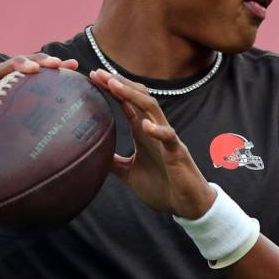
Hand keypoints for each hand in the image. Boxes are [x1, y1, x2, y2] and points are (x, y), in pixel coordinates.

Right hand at [0, 54, 77, 179]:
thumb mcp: (7, 142)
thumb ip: (27, 138)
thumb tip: (62, 151)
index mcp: (7, 92)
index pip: (33, 75)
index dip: (52, 68)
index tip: (75, 68)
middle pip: (19, 66)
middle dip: (40, 61)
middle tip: (59, 64)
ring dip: (16, 66)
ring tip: (33, 69)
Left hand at [89, 69, 215, 218]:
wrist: (187, 205)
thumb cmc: (162, 187)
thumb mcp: (129, 173)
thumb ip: (113, 162)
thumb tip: (91, 155)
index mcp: (143, 132)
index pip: (127, 103)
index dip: (113, 89)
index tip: (95, 76)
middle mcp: (154, 129)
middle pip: (138, 98)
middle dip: (119, 84)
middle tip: (99, 73)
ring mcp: (166, 139)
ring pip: (152, 109)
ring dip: (133, 96)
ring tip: (115, 86)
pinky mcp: (177, 153)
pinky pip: (169, 137)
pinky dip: (157, 130)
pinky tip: (145, 125)